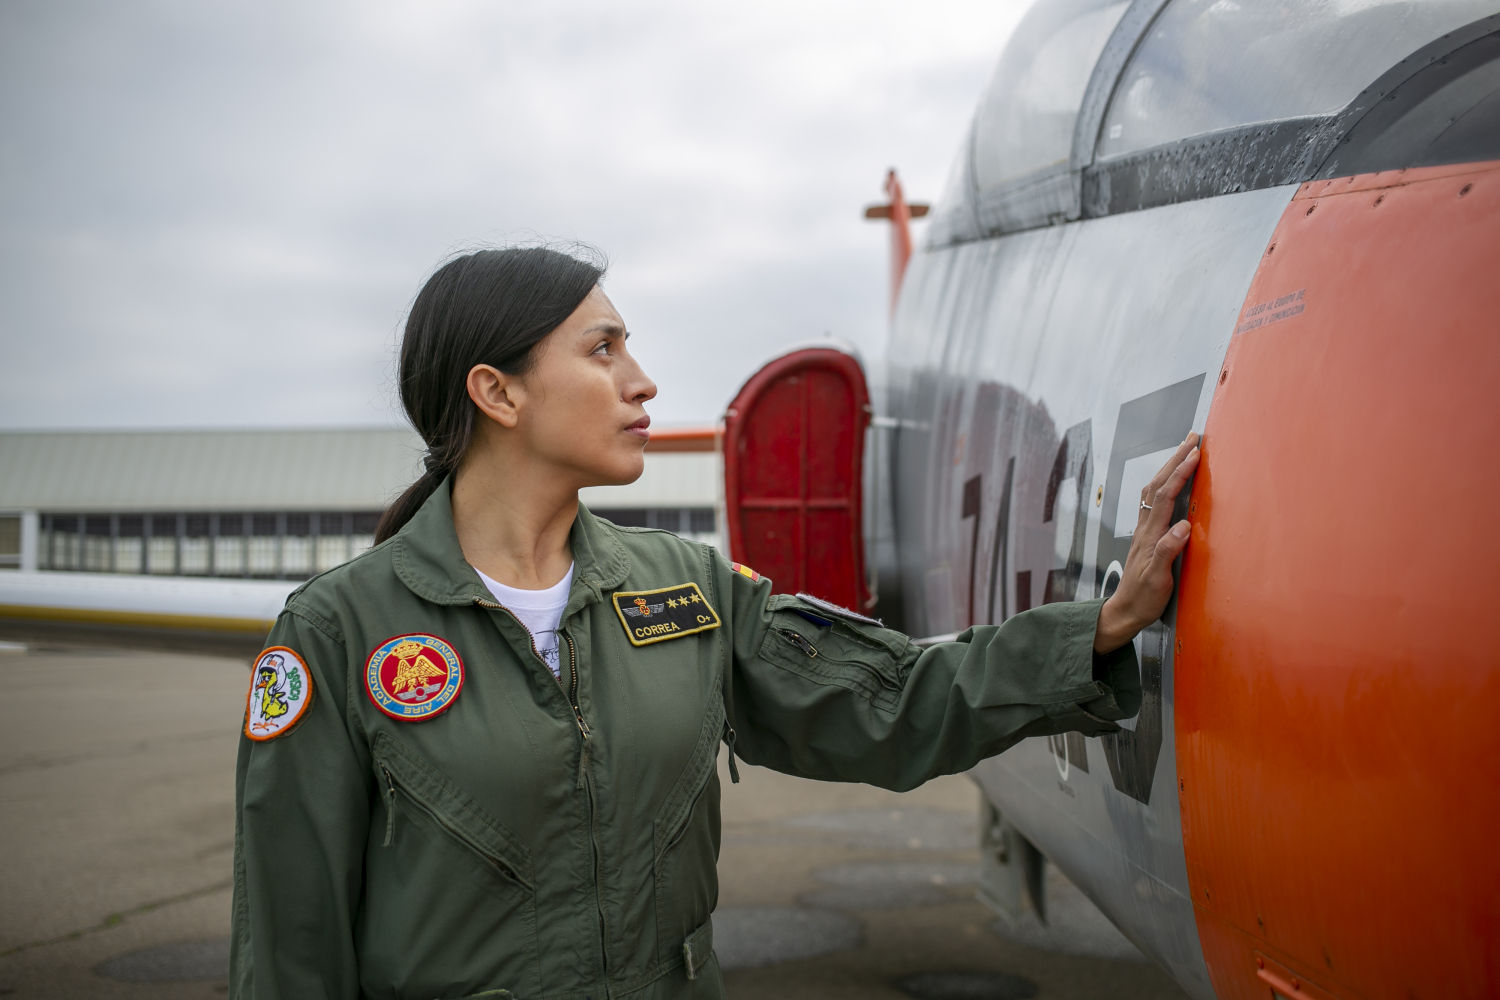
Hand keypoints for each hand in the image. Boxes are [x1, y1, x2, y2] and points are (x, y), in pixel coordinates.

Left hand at [1094, 433, 1200, 653]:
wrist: (1125, 611)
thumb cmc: (1143, 598)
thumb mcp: (1158, 579)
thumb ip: (1168, 552)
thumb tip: (1183, 526)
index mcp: (1152, 535)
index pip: (1166, 496)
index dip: (1180, 473)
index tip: (1196, 453)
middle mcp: (1146, 528)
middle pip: (1158, 485)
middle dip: (1175, 459)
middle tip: (1192, 438)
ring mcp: (1145, 531)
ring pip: (1154, 490)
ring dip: (1169, 467)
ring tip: (1185, 450)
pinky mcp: (1147, 536)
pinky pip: (1154, 501)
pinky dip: (1164, 484)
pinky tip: (1170, 481)